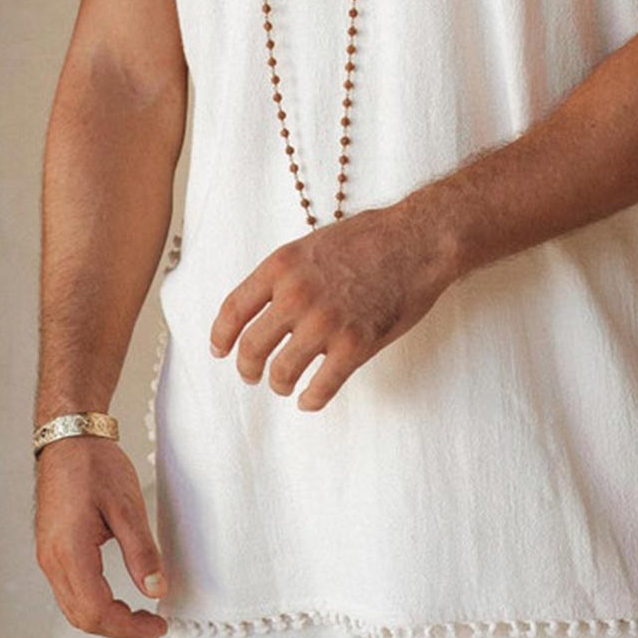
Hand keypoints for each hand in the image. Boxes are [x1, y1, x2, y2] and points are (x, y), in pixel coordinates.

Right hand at [35, 435, 168, 637]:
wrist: (69, 437)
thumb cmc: (94, 464)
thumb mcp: (127, 506)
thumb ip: (142, 552)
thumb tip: (156, 590)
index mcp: (70, 551)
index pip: (97, 612)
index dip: (129, 627)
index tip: (156, 626)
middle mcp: (52, 560)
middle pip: (83, 618)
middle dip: (119, 628)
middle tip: (151, 624)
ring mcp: (48, 556)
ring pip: (73, 609)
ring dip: (105, 619)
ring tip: (137, 614)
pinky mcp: (50, 550)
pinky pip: (68, 592)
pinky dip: (92, 603)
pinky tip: (113, 596)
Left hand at [210, 200, 456, 411]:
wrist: (417, 240)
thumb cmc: (369, 238)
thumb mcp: (312, 244)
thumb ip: (285, 275)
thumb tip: (262, 307)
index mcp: (281, 265)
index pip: (234, 310)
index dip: (221, 336)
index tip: (220, 350)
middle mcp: (296, 295)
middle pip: (252, 347)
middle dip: (248, 368)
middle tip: (252, 375)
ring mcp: (325, 322)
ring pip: (282, 373)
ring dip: (280, 384)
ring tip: (285, 384)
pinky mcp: (355, 345)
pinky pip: (321, 388)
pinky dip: (311, 399)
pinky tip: (310, 399)